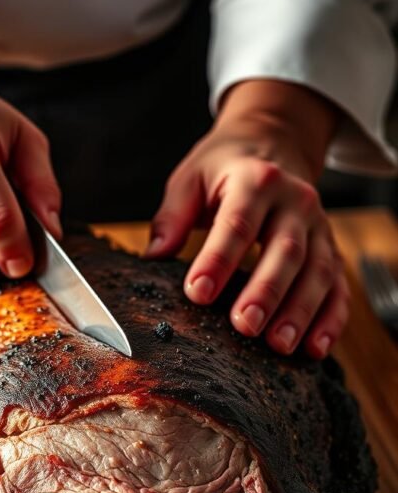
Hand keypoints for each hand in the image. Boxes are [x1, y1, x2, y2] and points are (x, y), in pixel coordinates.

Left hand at [147, 82, 348, 358]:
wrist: (275, 144)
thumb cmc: (225, 169)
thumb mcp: (191, 177)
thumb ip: (173, 215)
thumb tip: (154, 256)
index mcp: (256, 181)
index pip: (237, 223)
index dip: (218, 259)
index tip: (197, 293)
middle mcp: (295, 202)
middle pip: (285, 251)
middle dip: (266, 291)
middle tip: (244, 326)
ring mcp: (319, 227)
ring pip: (318, 271)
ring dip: (301, 311)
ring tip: (280, 346)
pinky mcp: (331, 250)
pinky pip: (338, 287)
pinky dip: (331, 319)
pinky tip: (316, 348)